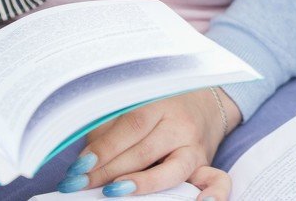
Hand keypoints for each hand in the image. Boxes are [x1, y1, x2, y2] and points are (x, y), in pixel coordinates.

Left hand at [56, 88, 239, 196]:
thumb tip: (85, 160)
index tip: (78, 166)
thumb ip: (112, 128)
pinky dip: (212, 194)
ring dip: (140, 184)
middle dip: (107, 171)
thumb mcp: (137, 105)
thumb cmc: (162, 106)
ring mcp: (195, 149)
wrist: (206, 103)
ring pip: (171, 170)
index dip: (103, 148)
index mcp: (161, 104)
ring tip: (112, 192)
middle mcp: (181, 127)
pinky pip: (217, 181)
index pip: (131, 126)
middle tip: (78, 184)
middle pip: (144, 151)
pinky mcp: (206, 166)